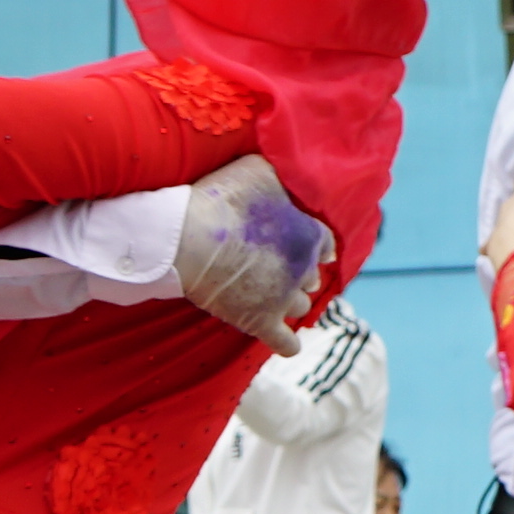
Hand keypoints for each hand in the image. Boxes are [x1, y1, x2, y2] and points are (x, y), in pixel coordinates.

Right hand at [164, 155, 325, 341]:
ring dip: (290, 300)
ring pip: (300, 306)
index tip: (301, 242)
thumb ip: (281, 175)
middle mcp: (303, 270)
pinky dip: (288, 343)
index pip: (326, 245)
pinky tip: (286, 342)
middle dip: (299, 272)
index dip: (314, 244)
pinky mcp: (260, 321)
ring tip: (271, 293)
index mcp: (309, 235)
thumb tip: (289, 173)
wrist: (188, 238)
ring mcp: (282, 298)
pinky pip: (286, 343)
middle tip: (275, 264)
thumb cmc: (221, 200)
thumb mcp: (258, 169)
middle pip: (312, 277)